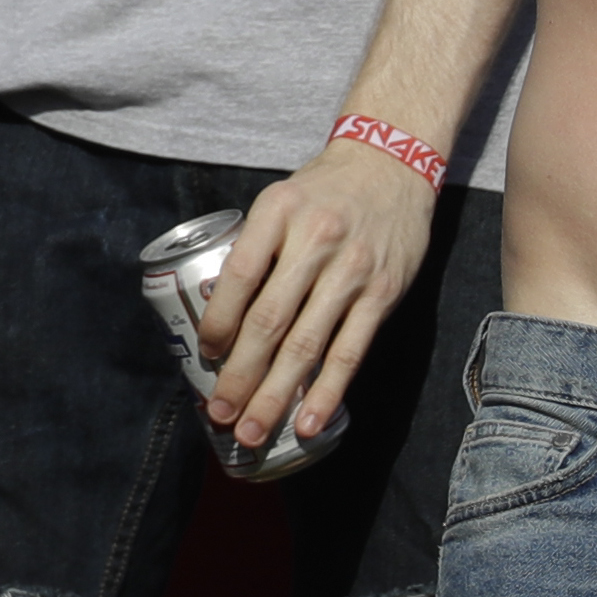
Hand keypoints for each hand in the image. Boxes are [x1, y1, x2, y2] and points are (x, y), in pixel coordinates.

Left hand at [197, 132, 433, 448]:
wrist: (392, 166)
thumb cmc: (322, 192)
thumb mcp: (278, 202)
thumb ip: (253, 250)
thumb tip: (218, 318)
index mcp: (277, 213)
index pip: (239, 276)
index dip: (218, 322)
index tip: (204, 355)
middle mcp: (316, 242)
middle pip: (270, 320)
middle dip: (241, 374)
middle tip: (220, 412)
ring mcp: (353, 272)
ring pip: (308, 345)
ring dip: (276, 394)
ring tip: (252, 430)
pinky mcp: (383, 296)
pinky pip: (350, 352)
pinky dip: (327, 391)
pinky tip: (307, 421)